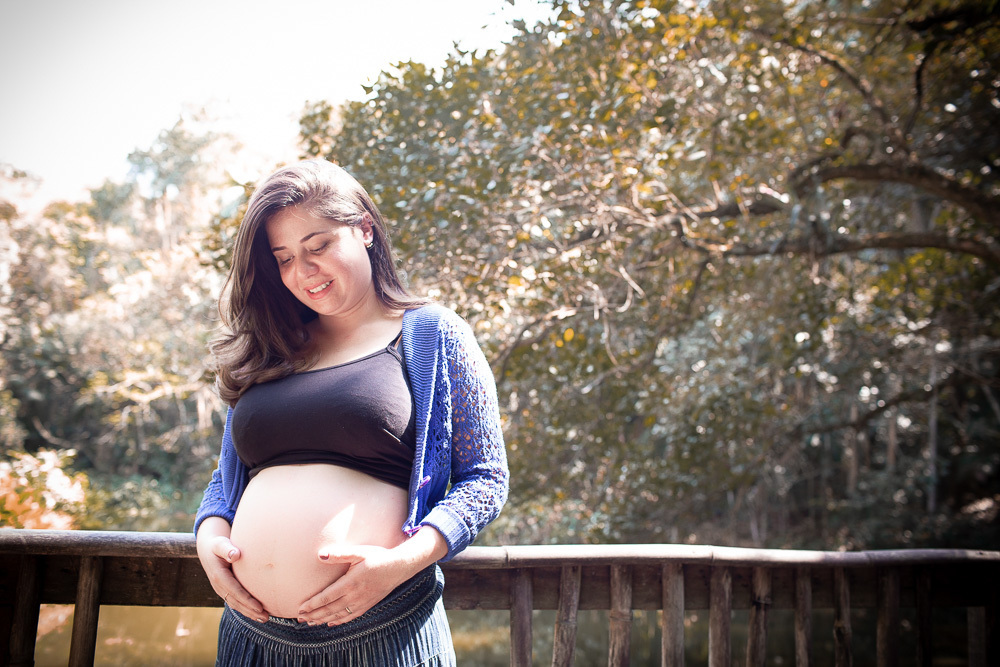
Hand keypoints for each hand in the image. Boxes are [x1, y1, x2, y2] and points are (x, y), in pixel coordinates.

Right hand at [196, 518, 268, 622]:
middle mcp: (219, 586)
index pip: (235, 591)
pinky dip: (246, 608)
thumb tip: (235, 554)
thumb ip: (227, 549)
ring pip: (235, 604)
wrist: (207, 549)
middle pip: (236, 602)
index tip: (260, 607)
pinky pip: (235, 601)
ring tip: (264, 618)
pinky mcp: (225, 590)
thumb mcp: (220, 544)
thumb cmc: (217, 544)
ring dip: (249, 613)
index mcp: (218, 576)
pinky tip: (257, 612)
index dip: (247, 600)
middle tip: (266, 618)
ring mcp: (221, 590)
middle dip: (250, 611)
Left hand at [296, 545, 410, 625]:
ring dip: (323, 620)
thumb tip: (320, 555)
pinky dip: (339, 621)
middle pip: (330, 609)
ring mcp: (362, 602)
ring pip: (338, 615)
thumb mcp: (359, 552)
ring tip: (310, 623)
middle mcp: (355, 596)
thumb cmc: (378, 557)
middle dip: (314, 615)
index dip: (312, 604)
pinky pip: (350, 616)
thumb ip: (339, 554)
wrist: (399, 567)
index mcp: (350, 583)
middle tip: (299, 619)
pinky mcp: (368, 604)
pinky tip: (331, 622)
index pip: (326, 597)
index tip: (300, 608)